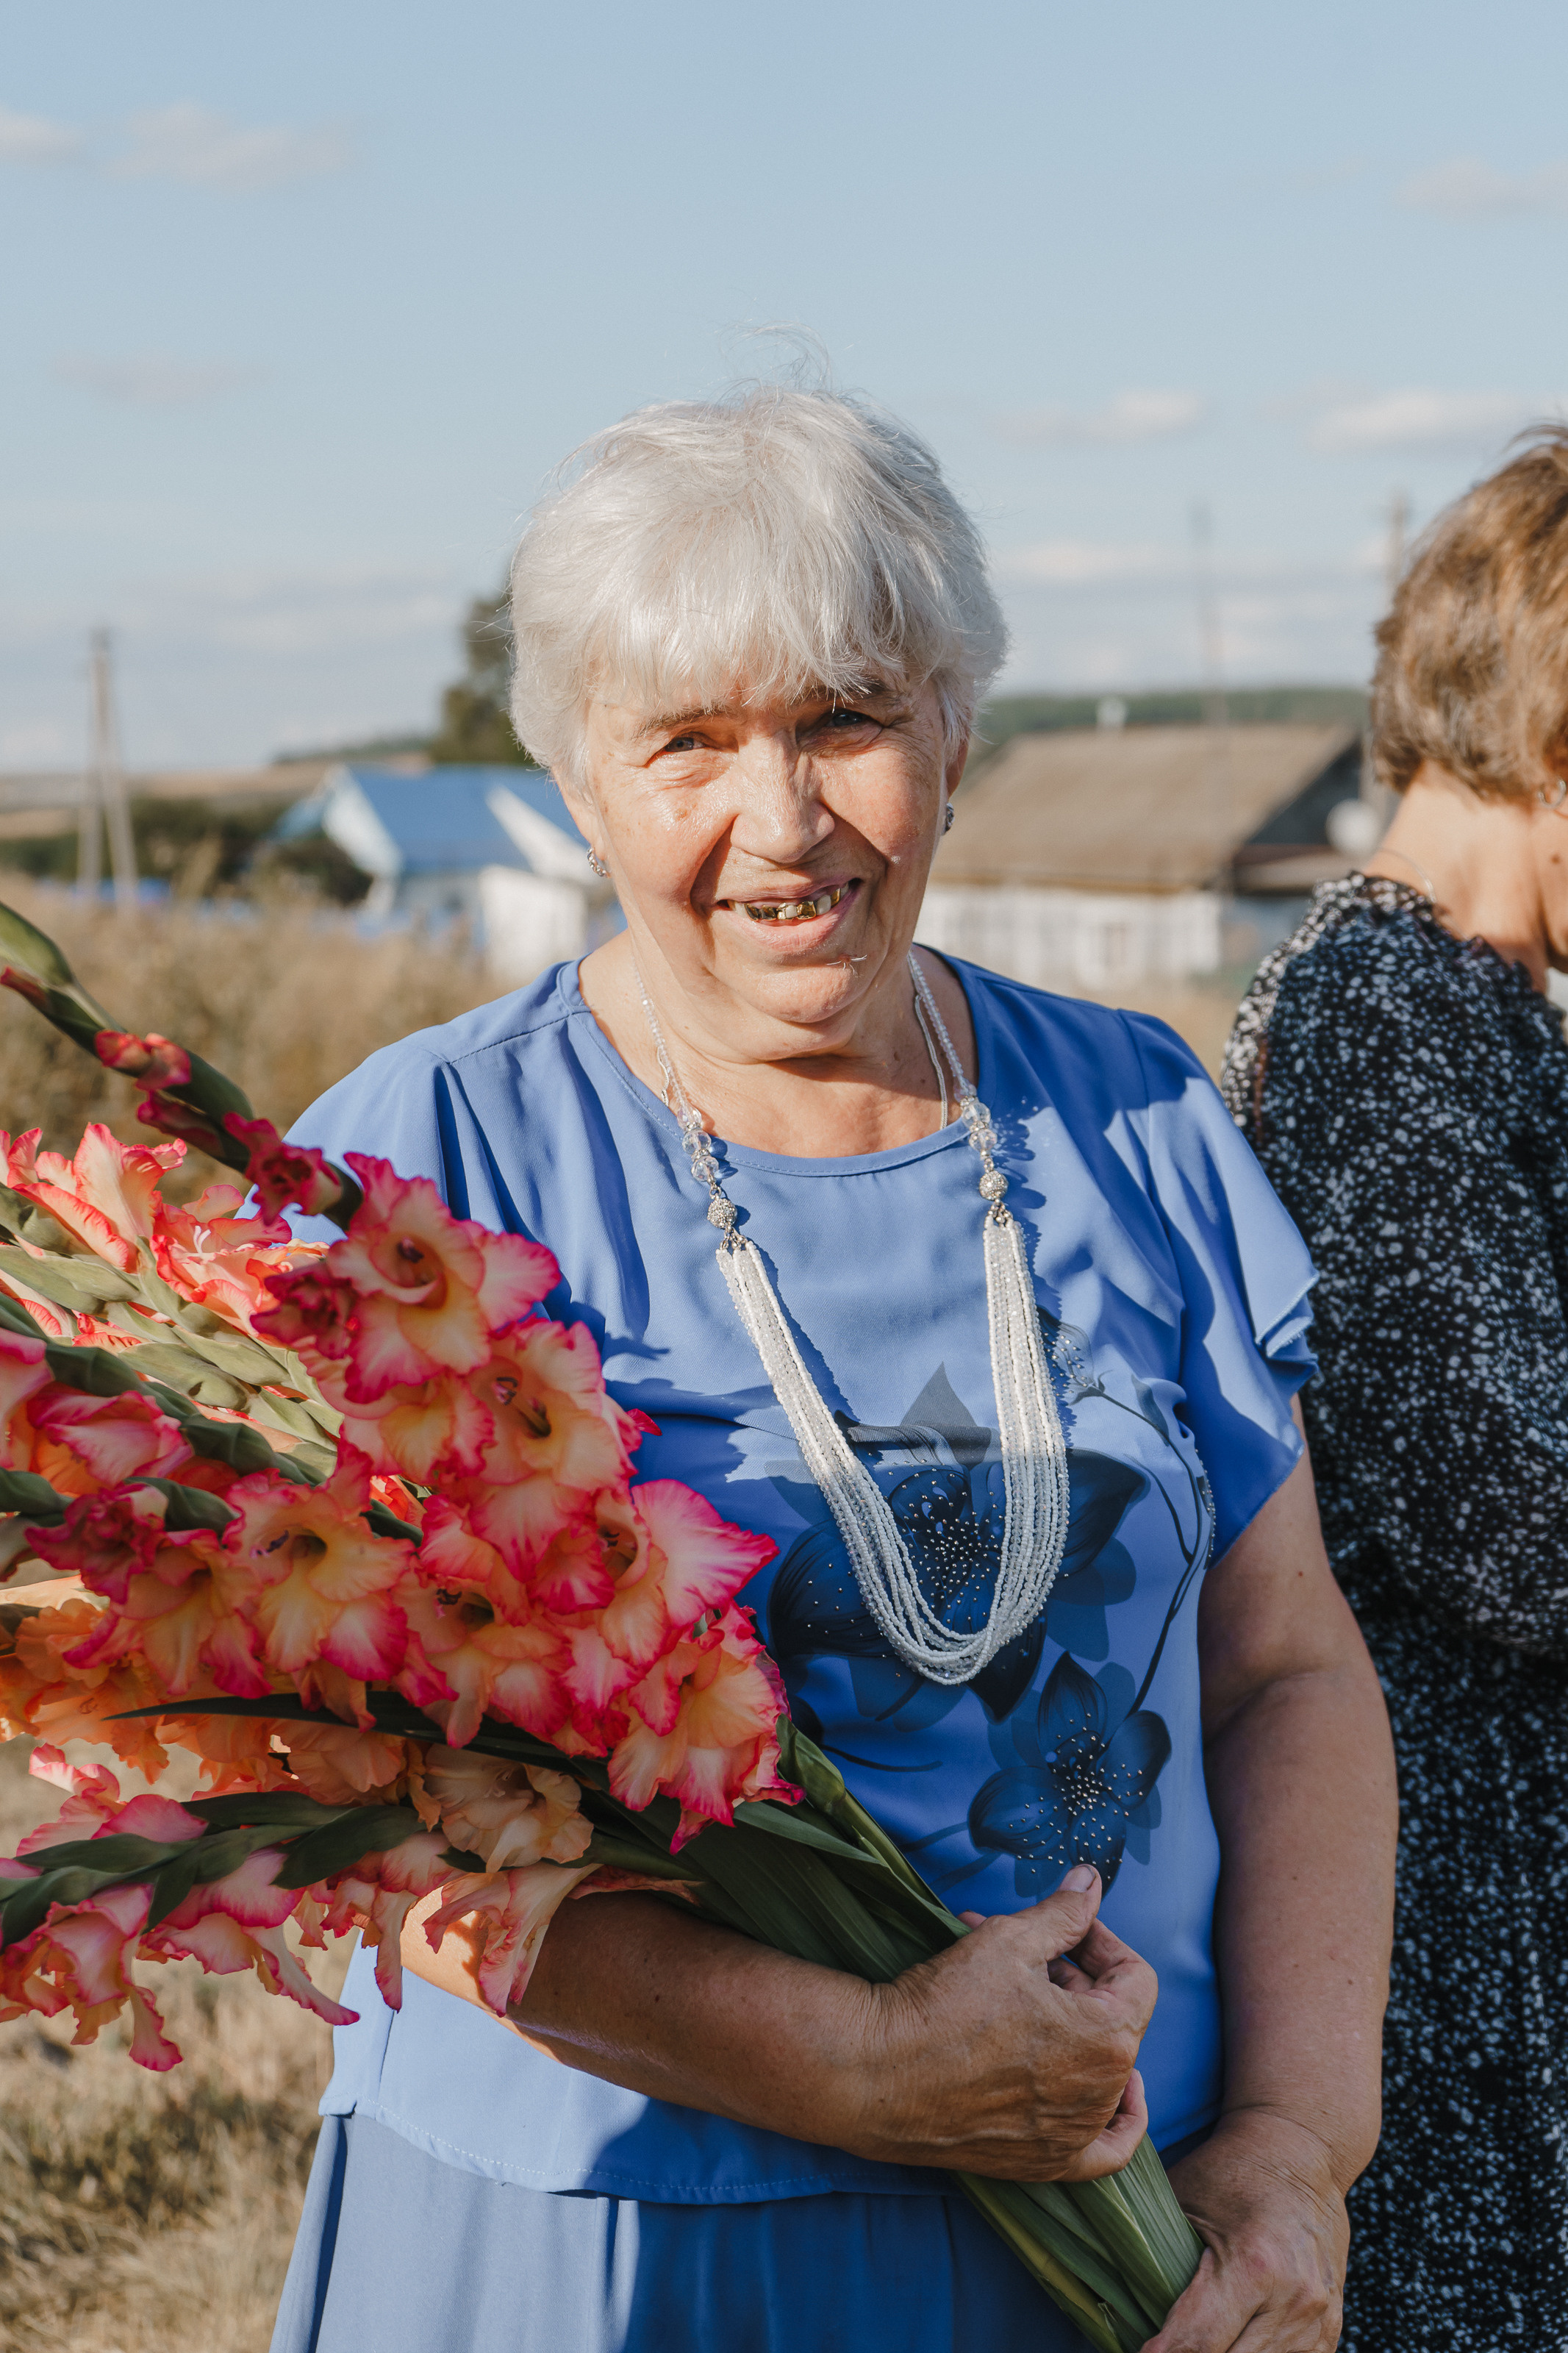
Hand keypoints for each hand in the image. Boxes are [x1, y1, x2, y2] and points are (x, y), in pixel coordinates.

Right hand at [826, 1864, 1156, 2178]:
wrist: (880, 2074)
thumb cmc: (945, 2006)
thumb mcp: (1010, 1940)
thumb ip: (1063, 1914)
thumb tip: (1090, 1883)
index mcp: (1108, 2038)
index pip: (1135, 1978)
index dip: (1101, 1941)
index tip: (1064, 1928)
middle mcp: (1102, 2094)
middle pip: (1114, 2018)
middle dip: (1075, 1977)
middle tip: (1025, 1953)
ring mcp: (1073, 2135)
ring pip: (1101, 2067)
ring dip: (1072, 2026)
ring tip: (1019, 1996)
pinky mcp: (1043, 2162)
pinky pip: (1105, 2150)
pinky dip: (1116, 2122)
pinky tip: (1114, 2098)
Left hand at [1149, 2112, 1349, 2351]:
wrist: (1302, 2153)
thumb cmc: (1231, 2171)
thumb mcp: (1181, 2198)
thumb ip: (1151, 2253)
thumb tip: (1114, 2302)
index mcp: (1254, 2265)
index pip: (1199, 2341)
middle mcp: (1294, 2299)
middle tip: (1161, 2347)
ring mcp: (1318, 2318)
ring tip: (1193, 2344)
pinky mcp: (1332, 2328)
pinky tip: (1230, 2344)